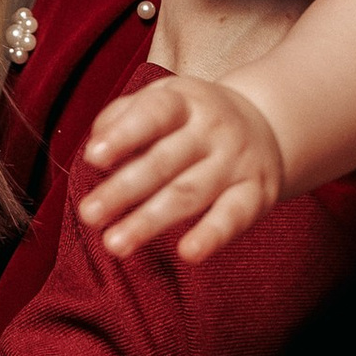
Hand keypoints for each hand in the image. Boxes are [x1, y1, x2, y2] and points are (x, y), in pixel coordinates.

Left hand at [78, 72, 283, 261]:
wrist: (266, 123)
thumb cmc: (192, 120)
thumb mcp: (162, 101)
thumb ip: (121, 118)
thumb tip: (93, 150)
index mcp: (183, 102)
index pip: (153, 114)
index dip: (123, 135)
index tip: (93, 157)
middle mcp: (212, 129)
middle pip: (164, 160)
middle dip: (123, 190)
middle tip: (88, 215)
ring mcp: (235, 162)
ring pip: (190, 193)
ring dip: (150, 221)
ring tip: (114, 245)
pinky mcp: (257, 194)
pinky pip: (233, 217)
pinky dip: (212, 236)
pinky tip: (187, 254)